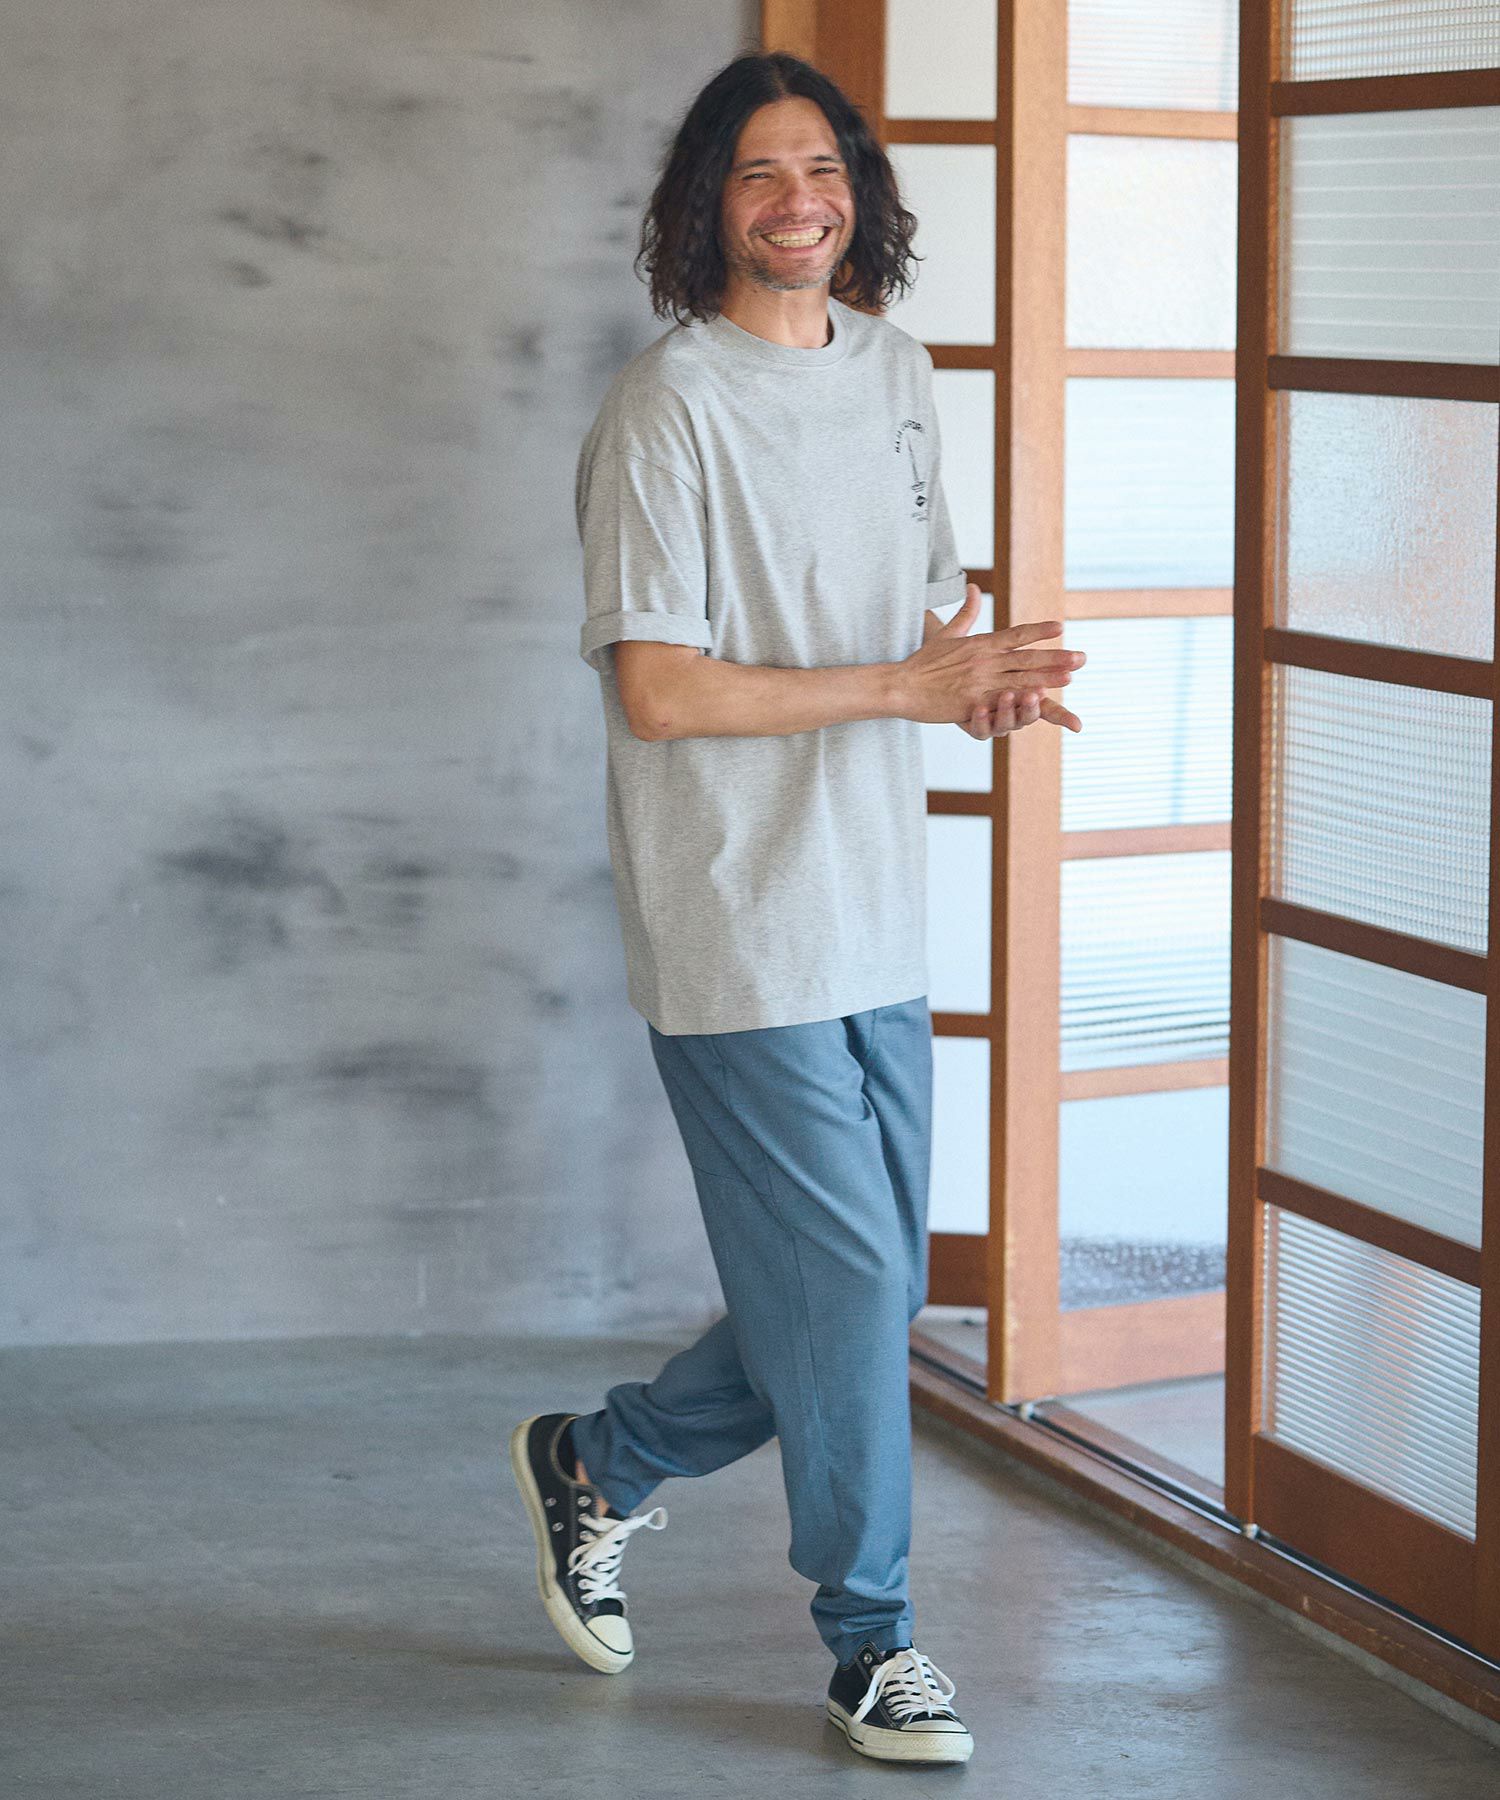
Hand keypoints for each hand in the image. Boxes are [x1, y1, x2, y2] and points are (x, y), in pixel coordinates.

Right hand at [902, 583, 1082, 733]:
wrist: (901, 685)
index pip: (1016, 634)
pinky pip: (1002, 701)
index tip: (1061, 627)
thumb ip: (965, 612)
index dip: (1039, 630)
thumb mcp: (945, 633)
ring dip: (1047, 678)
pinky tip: (1039, 700)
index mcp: (980, 643)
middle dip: (1056, 657)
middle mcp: (984, 660)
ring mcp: (979, 682)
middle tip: (1081, 658)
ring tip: (1070, 677)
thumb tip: (971, 586)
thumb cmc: (922, 662)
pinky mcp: (972, 702)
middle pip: (1026, 657)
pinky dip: (1022, 700)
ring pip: (1020, 678)